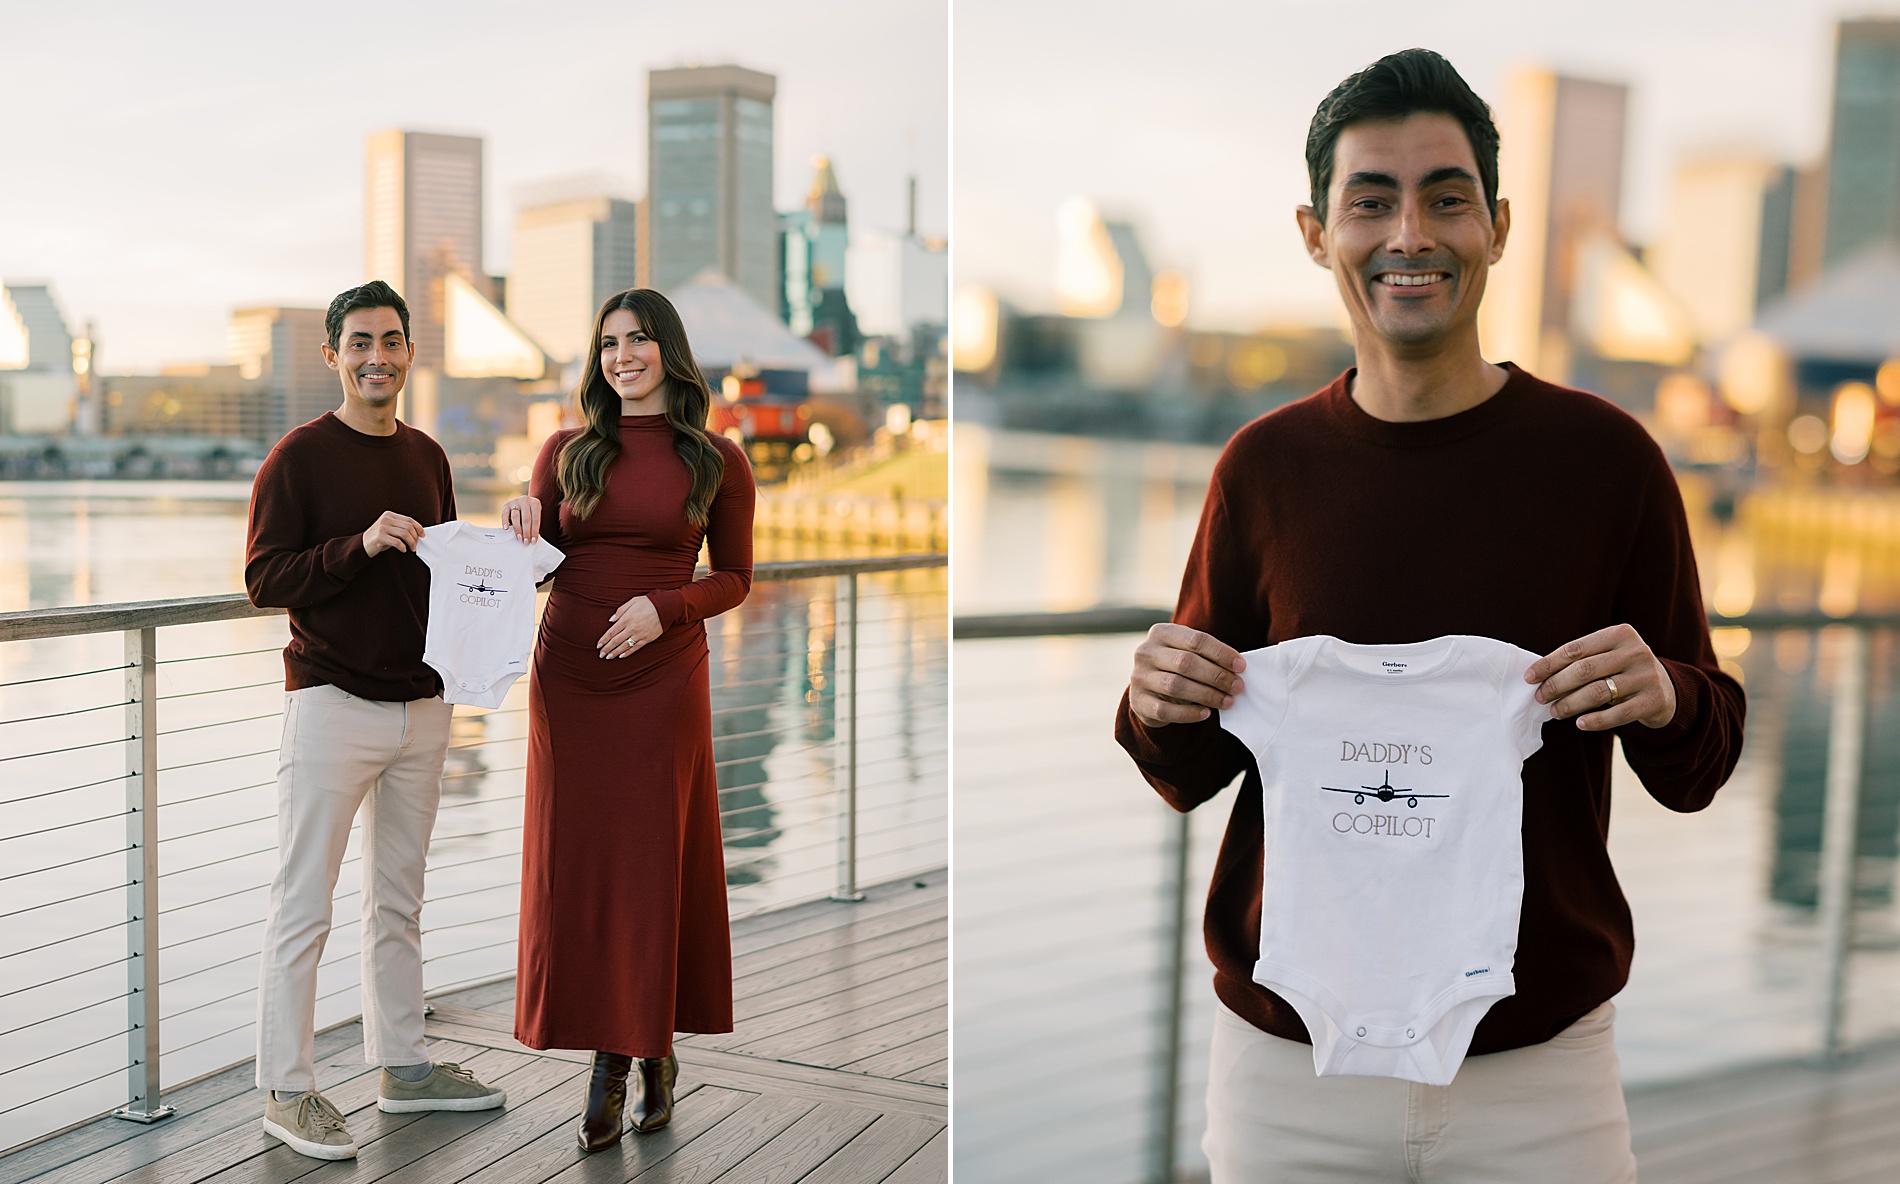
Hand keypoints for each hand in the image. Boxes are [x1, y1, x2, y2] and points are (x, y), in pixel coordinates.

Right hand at [363, 511, 423, 556]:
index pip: (409, 519)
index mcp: (390, 515)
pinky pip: (397, 542)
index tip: (422, 535)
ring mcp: (382, 527)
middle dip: (415, 537)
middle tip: (416, 545)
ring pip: (405, 534)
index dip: (418, 527)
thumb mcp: (390, 529)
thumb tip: (418, 534)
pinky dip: (403, 547)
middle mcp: (386, 519)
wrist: (363, 544)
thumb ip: (401, 528)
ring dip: (411, 543)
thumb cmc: (379, 538)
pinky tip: (403, 550)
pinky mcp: (380, 536)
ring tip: (411, 548)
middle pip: (408, 526)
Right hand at [501, 495, 540, 542]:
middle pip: (526, 519)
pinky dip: (505, 521)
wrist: (524, 501)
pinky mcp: (506, 504)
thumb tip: (531, 538)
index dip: (534, 531)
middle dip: (526, 532)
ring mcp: (515, 502)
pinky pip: (505, 514)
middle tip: (526, 541)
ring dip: (517, 529)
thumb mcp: (535, 515)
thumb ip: (533, 524)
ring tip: (519, 538)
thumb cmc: (530, 511)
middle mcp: (525, 501)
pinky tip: (506, 528)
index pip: (535, 520)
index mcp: (535, 503)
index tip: (533, 541)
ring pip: (516, 517)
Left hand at [598, 595, 661, 658]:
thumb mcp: (633, 601)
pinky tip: (621, 656)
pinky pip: (635, 648)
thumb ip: (620, 611)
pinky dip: (628, 653)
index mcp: (627, 619)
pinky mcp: (647, 639)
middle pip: (616, 641)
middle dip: (607, 649)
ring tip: (608, 657)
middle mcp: (632, 628)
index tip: (598, 645)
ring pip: (625, 646)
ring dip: (615, 653)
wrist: (666, 607)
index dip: (603, 640)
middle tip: (601, 655)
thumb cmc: (648, 603)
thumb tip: (610, 620)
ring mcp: (640, 635)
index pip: (611, 632)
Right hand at [1128, 623, 1245, 727]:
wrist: (1148, 690)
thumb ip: (1206, 656)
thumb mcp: (1187, 653)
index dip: (1221, 653)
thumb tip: (1237, 669)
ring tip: (1228, 701)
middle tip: (1237, 687)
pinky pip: (1166, 710)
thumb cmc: (1177, 667)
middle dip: (1217, 676)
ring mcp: (1138, 677)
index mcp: (1161, 633)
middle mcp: (1146, 652)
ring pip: (1176, 686)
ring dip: (1207, 695)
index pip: (1196, 640)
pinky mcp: (1138, 701)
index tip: (1241, 666)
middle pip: (1186, 662)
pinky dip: (1189, 713)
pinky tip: (1206, 713)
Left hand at [1526, 623, 1676, 730]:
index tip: (1529, 677)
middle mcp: (1636, 651)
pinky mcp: (1654, 700)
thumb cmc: (1624, 671)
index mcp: (1620, 634)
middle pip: (1584, 670)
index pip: (1575, 649)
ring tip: (1554, 712)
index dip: (1548, 664)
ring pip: (1598, 692)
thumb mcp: (1609, 656)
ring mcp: (1647, 676)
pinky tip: (1580, 724)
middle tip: (1540, 697)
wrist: (1667, 691)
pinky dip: (1596, 720)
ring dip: (1570, 704)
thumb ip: (1582, 660)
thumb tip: (1538, 676)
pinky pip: (1618, 713)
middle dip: (1556, 685)